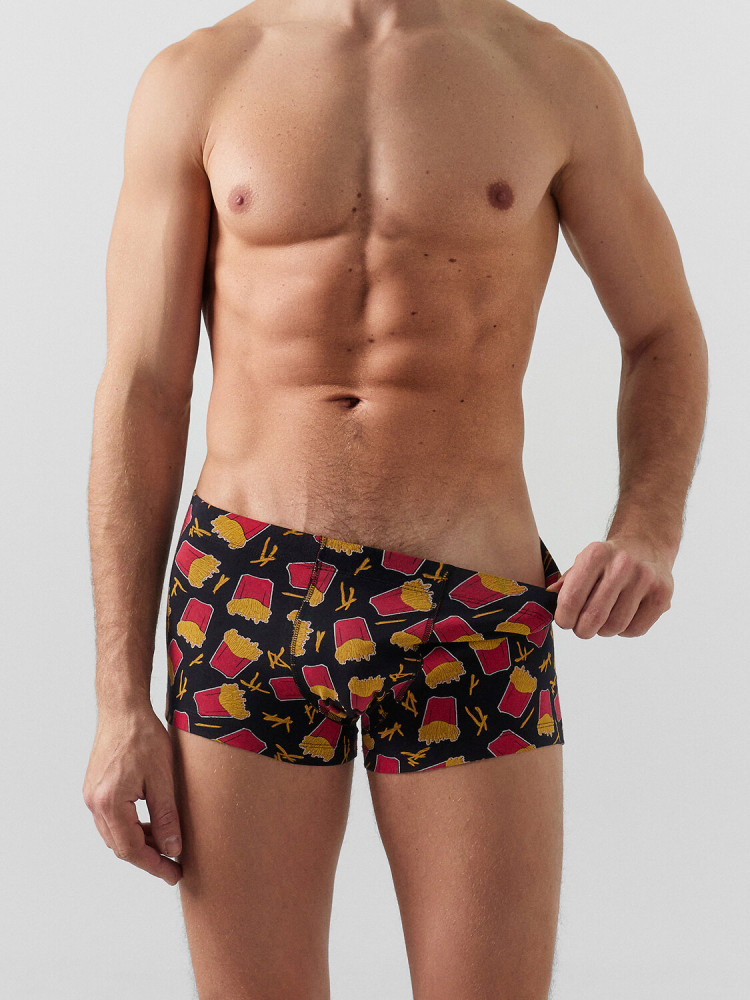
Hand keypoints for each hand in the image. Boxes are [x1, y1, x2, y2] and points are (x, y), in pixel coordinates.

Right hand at [83, 704, 182, 884]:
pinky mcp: (95, 788)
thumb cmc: (144, 736)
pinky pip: (112, 820)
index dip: (154, 865)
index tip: (174, 874)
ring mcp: (92, 796)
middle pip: (120, 846)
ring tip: (166, 846)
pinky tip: (151, 825)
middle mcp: (94, 803)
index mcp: (109, 802)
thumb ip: (166, 816)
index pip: (130, 849)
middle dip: (148, 858)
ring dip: (139, 843)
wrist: (123, 708)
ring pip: (115, 835)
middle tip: (174, 866)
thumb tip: (172, 850)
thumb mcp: (162, 777)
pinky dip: (131, 827)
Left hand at [544, 538, 673, 637]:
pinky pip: (635, 630)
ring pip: (615, 626)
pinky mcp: (663, 595)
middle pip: (594, 617)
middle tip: (582, 628)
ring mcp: (646, 579)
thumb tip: (546, 601)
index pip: (572, 599)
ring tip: (603, 619)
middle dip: (582, 630)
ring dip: (604, 631)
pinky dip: (624, 631)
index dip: (564, 618)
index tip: (565, 621)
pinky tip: (623, 616)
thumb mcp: (583, 562)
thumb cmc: (607, 561)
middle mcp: (622, 564)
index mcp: (595, 554)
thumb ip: (565, 584)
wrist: (646, 545)